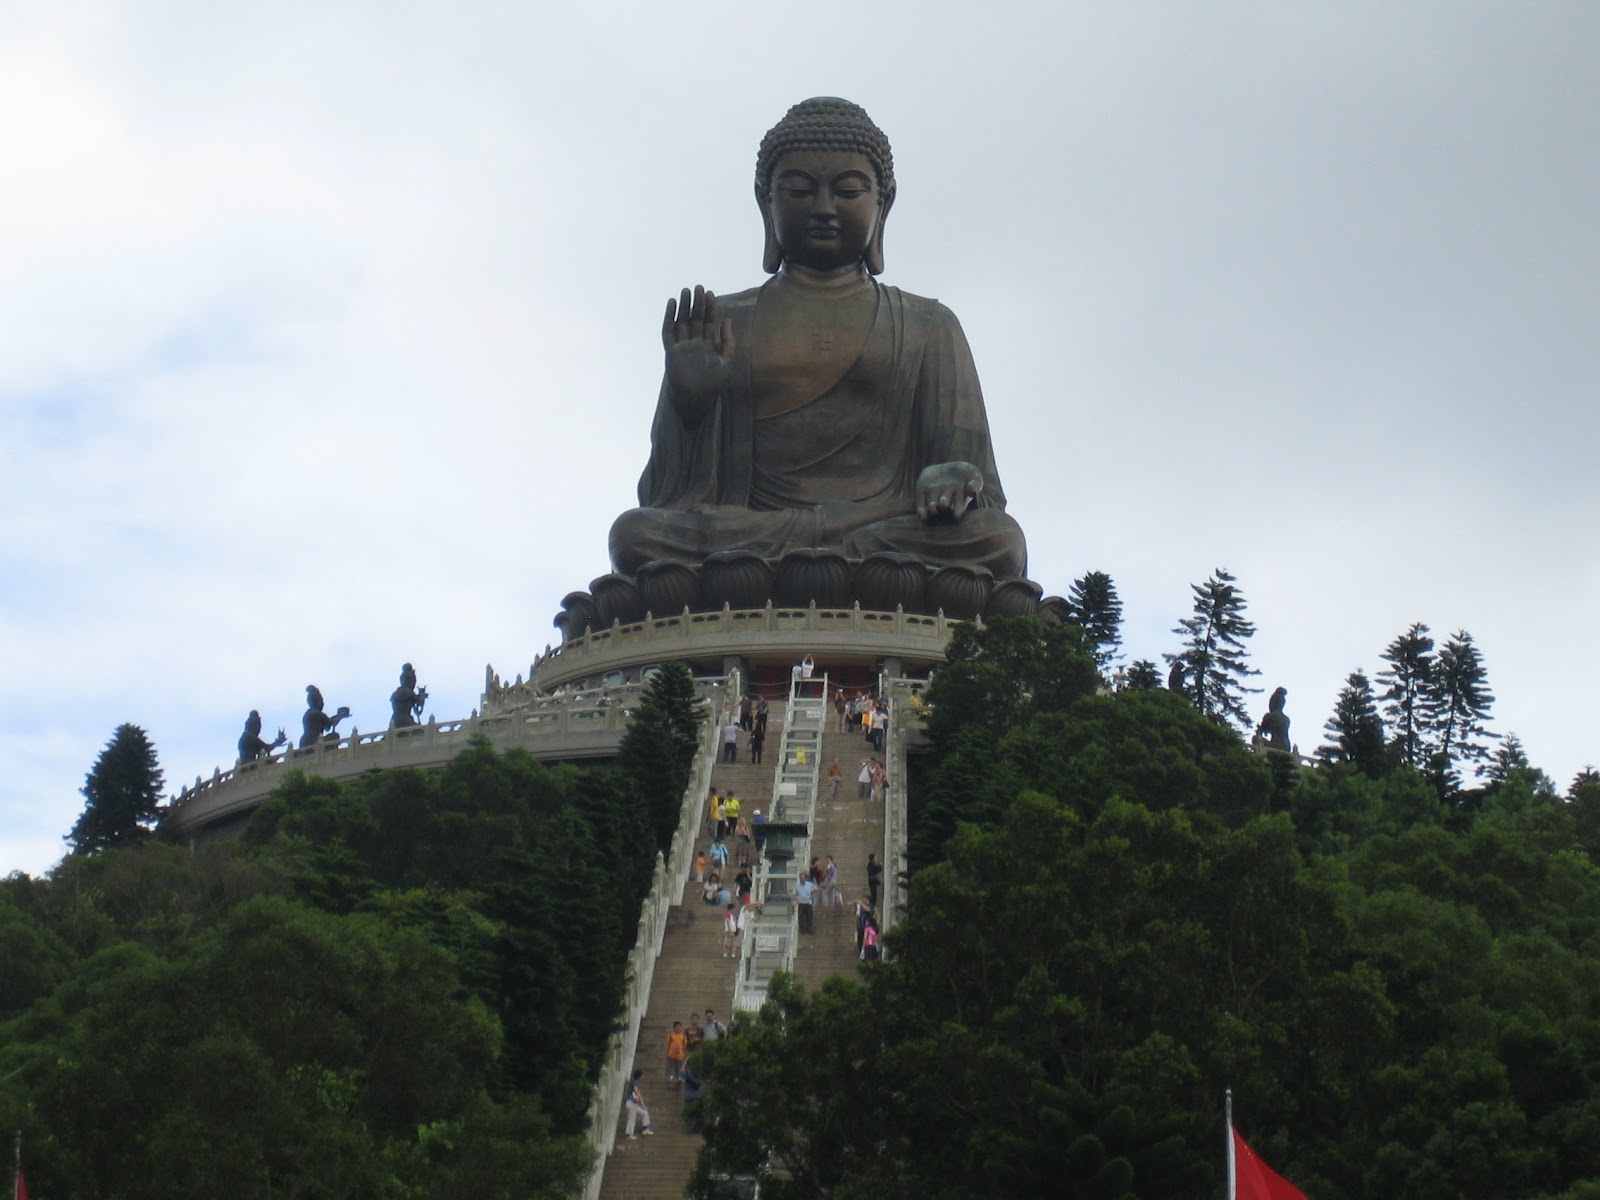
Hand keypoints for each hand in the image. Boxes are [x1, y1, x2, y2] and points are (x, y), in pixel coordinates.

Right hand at [663, 284, 734, 402]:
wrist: (697, 398)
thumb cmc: (713, 382)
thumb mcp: (727, 360)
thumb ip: (728, 341)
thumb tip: (727, 320)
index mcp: (708, 344)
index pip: (708, 321)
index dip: (709, 307)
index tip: (710, 293)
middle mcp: (694, 343)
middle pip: (694, 318)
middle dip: (697, 303)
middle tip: (698, 287)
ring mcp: (681, 346)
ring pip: (681, 321)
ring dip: (683, 306)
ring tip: (685, 291)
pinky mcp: (670, 350)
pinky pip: (668, 331)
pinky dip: (669, 317)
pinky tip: (672, 304)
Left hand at [915, 461, 983, 520]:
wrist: (948, 470)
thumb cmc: (966, 475)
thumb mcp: (974, 476)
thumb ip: (975, 483)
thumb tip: (972, 491)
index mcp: (958, 502)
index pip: (958, 509)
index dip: (957, 510)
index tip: (956, 512)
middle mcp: (945, 504)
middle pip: (943, 507)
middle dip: (942, 505)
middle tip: (943, 502)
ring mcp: (933, 500)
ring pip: (932, 507)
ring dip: (932, 507)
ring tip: (933, 505)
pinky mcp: (922, 494)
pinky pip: (920, 505)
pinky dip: (921, 510)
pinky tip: (921, 512)